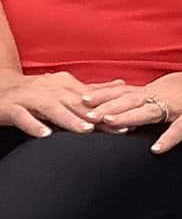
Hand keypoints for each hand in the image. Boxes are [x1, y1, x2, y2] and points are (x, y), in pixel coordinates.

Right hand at [0, 69, 125, 137]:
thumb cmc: (33, 92)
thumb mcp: (62, 88)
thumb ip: (90, 89)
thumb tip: (121, 84)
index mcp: (62, 84)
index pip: (91, 97)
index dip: (112, 107)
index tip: (133, 118)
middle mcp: (48, 89)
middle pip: (76, 102)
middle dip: (98, 115)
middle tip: (120, 128)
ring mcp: (28, 98)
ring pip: (51, 107)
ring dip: (69, 119)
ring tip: (87, 130)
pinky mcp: (9, 108)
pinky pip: (22, 117)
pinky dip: (34, 125)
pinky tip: (45, 135)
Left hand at [91, 49, 181, 152]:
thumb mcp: (180, 88)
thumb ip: (160, 97)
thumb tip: (140, 105)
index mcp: (161, 87)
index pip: (127, 91)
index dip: (104, 95)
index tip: (81, 99)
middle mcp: (167, 92)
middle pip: (132, 100)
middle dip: (107, 107)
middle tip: (85, 115)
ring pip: (150, 110)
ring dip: (129, 118)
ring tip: (110, 126)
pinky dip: (169, 138)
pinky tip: (157, 148)